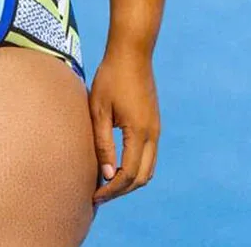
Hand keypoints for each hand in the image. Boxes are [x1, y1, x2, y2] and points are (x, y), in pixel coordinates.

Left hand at [88, 47, 159, 206]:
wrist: (131, 54)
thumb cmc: (110, 78)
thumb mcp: (99, 110)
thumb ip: (103, 143)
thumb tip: (107, 176)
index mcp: (140, 133)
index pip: (128, 175)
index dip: (112, 190)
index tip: (94, 197)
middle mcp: (153, 135)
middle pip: (142, 177)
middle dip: (122, 190)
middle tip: (99, 194)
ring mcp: (156, 129)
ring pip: (148, 168)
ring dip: (130, 179)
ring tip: (106, 182)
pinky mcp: (153, 122)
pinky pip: (148, 154)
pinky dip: (135, 166)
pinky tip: (116, 163)